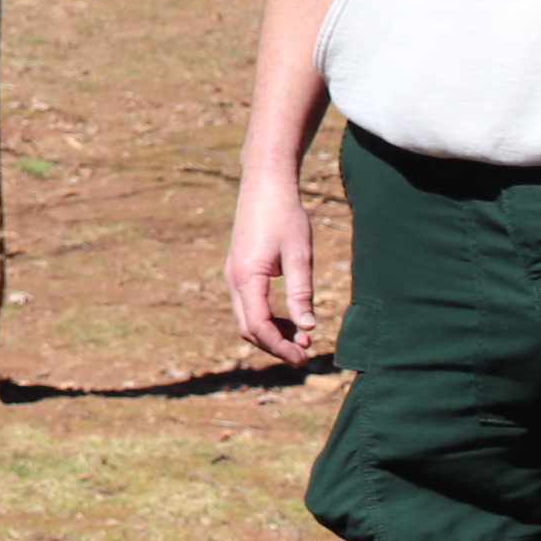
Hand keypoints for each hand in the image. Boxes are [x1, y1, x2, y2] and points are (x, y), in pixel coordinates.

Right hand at [227, 165, 321, 363]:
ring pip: (246, 318)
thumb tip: (308, 329)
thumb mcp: (299, 255)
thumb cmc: (285, 216)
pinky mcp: (238, 270)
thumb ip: (301, 293)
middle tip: (305, 355)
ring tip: (301, 339)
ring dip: (270, 334)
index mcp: (247, 277)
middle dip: (275, 346)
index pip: (258, 325)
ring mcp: (233, 274)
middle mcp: (233, 279)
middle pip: (248, 328)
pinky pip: (247, 305)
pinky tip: (289, 320)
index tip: (304, 357)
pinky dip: (266, 319)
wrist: (265, 183)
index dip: (280, 347)